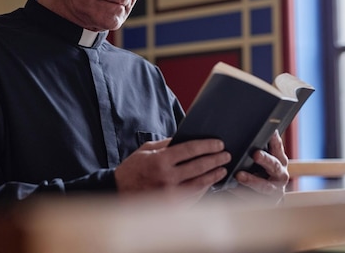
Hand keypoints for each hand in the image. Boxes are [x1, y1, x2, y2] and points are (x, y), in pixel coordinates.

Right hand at [114, 138, 230, 203]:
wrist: (119, 191)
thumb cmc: (133, 169)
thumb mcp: (146, 150)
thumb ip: (166, 144)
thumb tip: (186, 138)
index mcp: (160, 160)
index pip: (190, 150)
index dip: (207, 146)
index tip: (218, 144)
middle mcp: (166, 177)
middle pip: (198, 166)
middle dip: (215, 159)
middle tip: (225, 155)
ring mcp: (170, 194)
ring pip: (199, 183)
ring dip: (214, 175)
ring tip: (222, 169)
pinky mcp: (172, 206)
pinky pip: (193, 196)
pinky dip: (204, 189)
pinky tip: (210, 183)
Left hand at [233, 130, 288, 201]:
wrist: (256, 198)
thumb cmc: (256, 172)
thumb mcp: (258, 159)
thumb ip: (255, 146)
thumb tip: (242, 124)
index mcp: (279, 159)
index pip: (277, 146)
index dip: (274, 139)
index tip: (269, 131)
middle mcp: (280, 174)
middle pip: (274, 165)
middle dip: (265, 160)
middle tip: (255, 154)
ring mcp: (275, 190)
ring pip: (265, 186)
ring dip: (252, 180)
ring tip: (239, 175)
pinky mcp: (266, 204)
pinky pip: (254, 199)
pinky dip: (242, 194)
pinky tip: (232, 189)